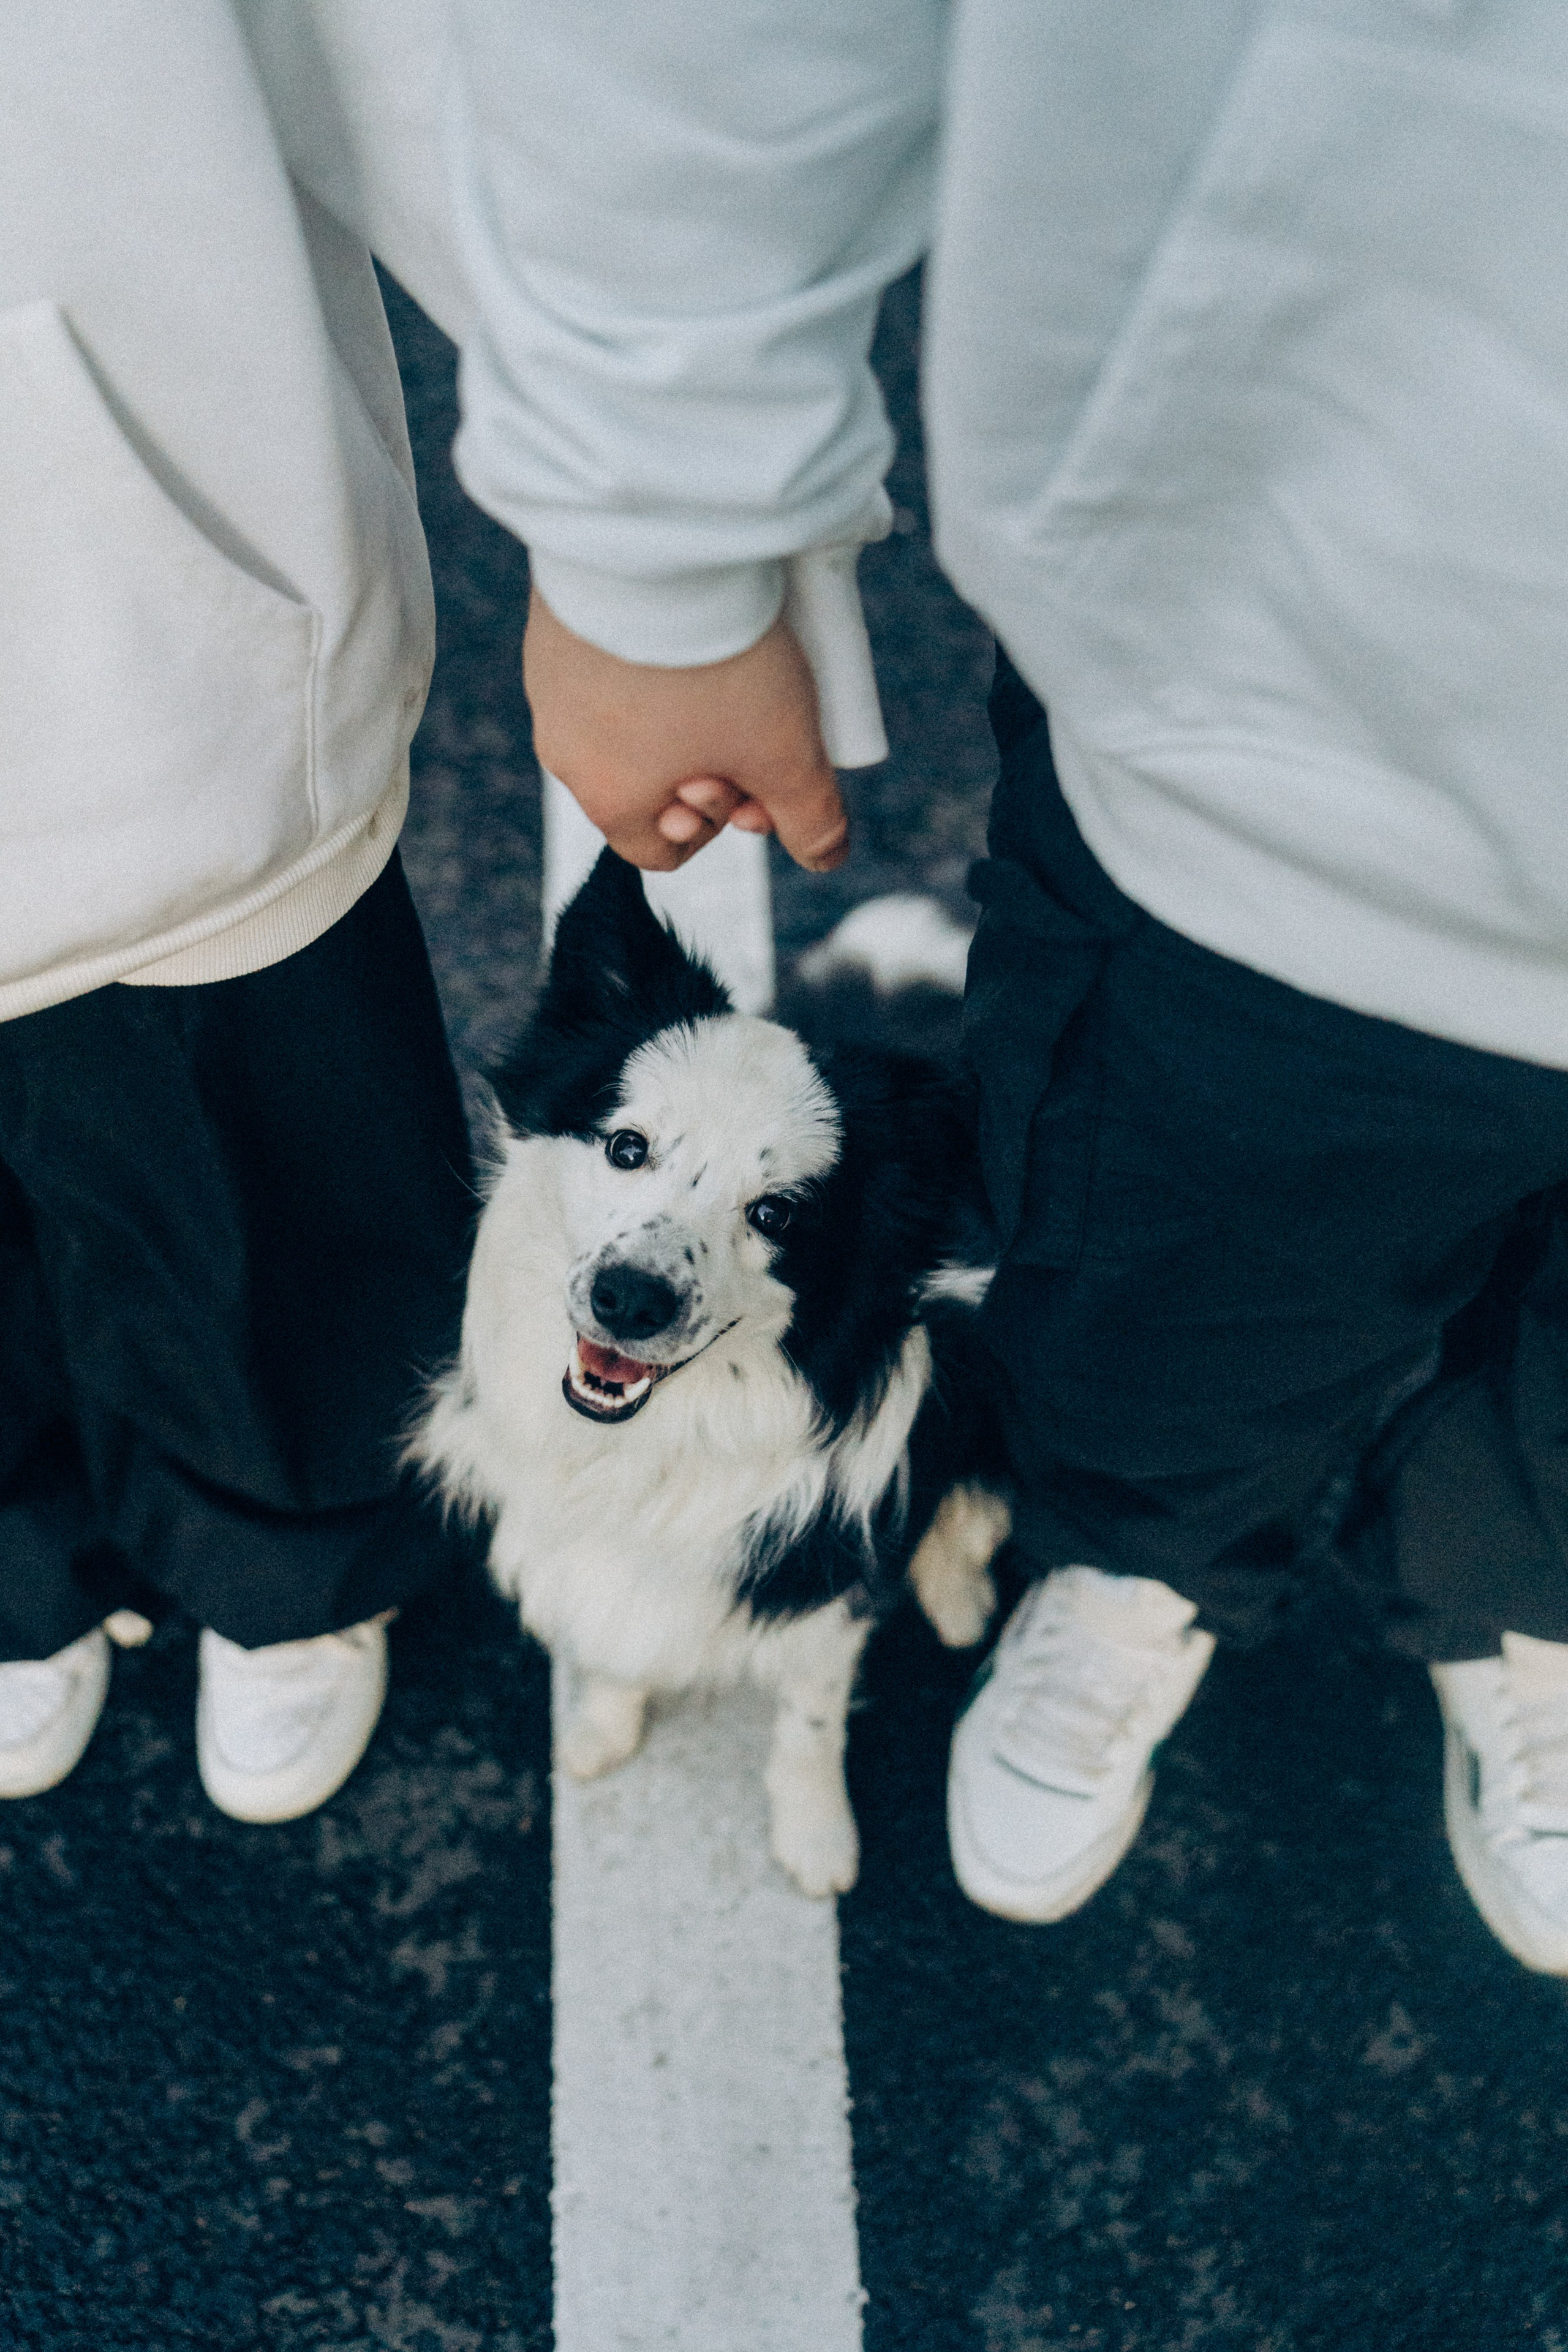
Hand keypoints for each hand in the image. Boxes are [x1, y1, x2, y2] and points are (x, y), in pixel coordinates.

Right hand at [522, 586, 848, 872]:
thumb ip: (811, 817)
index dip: (719, 826)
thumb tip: (826, 857)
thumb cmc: (719, 662)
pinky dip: (648, 657)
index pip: (659, 851)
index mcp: (608, 798)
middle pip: (644, 786)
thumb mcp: (787, 753)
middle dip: (703, 767)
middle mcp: (562, 749)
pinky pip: (604, 661)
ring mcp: (550, 682)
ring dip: (677, 711)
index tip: (750, 777)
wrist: (656, 538)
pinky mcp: (553, 620)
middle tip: (742, 723)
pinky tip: (686, 621)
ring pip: (623, 722)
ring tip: (718, 663)